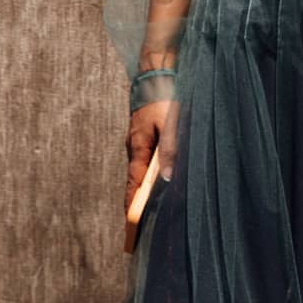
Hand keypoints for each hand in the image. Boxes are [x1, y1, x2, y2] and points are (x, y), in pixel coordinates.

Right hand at [126, 97, 178, 227]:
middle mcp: (134, 148)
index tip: (130, 226)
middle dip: (136, 203)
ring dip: (142, 191)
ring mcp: (137, 142)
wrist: (156, 75)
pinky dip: (147, 176)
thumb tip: (167, 178)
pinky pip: (144, 161)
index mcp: (138, 147)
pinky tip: (155, 183)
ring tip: (148, 212)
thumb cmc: (165, 99)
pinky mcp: (143, 137)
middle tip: (137, 227)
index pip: (133, 185)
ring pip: (139, 172)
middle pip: (134, 182)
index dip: (132, 206)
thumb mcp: (171, 125)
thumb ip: (170, 150)